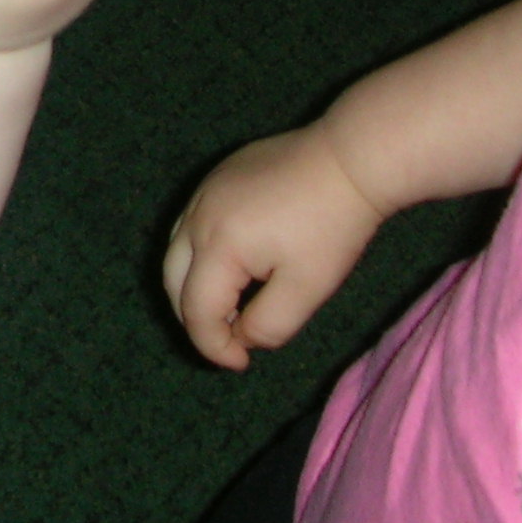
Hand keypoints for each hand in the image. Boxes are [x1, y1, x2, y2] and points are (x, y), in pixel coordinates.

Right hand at [161, 125, 382, 370]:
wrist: (349, 159)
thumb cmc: (332, 227)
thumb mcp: (307, 289)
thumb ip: (269, 325)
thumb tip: (244, 337)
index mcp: (217, 246)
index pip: (196, 311)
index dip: (214, 347)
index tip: (242, 363)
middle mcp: (197, 216)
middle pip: (172, 281)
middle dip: (195, 319)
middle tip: (229, 340)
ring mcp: (204, 191)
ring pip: (176, 251)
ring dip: (192, 286)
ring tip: (231, 306)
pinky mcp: (217, 176)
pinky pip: (191, 224)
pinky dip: (201, 255)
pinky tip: (237, 264)